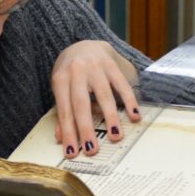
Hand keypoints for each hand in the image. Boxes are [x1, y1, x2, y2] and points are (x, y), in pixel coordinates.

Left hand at [51, 40, 140, 156]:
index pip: (64, 111)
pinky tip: (134, 116)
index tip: (72, 153)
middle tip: (92, 150)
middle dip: (86, 129)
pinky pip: (122, 85)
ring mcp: (95, 67)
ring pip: (104, 95)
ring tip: (115, 136)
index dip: (68, 133)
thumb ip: (62, 111)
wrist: (84, 43)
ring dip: (110, 117)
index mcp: (60, 79)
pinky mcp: (112, 64)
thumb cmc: (70, 72)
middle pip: (81, 104)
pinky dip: (129, 100)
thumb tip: (61, 138)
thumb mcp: (61, 88)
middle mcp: (77, 71)